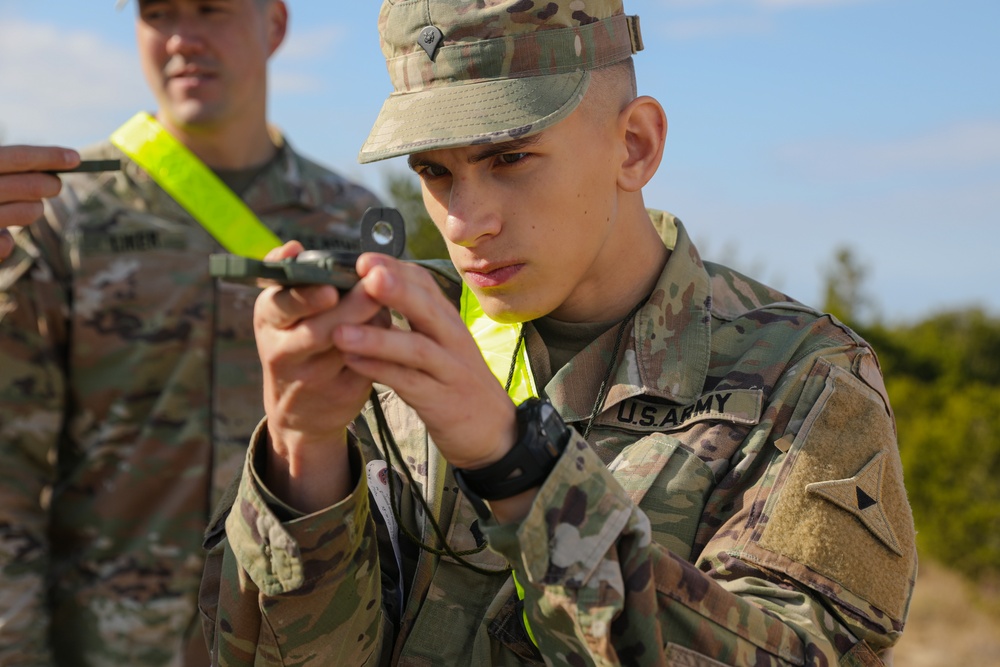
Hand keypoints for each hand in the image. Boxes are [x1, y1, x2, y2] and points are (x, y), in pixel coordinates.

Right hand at [0, 145, 79, 258]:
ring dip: (32, 209)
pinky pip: (4, 244)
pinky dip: (5, 241)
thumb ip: (2, 176)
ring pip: (26, 213)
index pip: (15, 157)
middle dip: (47, 184)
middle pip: (27, 185)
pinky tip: (0, 235)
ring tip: (31, 206)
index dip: (48, 156)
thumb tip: (48, 177)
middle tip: (55, 185)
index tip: (76, 158)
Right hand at [254, 241, 388, 511]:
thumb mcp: (284, 312)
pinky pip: (367, 365)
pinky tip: (396, 334)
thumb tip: (294, 247)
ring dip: (373, 325)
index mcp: (269, 321)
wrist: (300, 407)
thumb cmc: (296, 341)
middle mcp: (283, 352)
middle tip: (376, 288)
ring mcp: (312, 378)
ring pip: (348, 348)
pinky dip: (383, 347)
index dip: (307, 297)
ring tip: (390, 305)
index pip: (281, 305)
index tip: (331, 289)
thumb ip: (293, 279)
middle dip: (351, 308)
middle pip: (319, 330)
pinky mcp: (341, 395)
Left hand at [334, 254, 517, 471]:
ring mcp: (449, 371)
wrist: (495, 432)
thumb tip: (378, 288)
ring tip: (340, 329)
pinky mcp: (442, 402)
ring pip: (416, 348)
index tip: (363, 258)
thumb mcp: (442, 345)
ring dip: (378, 337)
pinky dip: (380, 372)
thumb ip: (417, 319)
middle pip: (426, 308)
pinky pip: (409, 383)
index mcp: (449, 322)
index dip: (396, 269)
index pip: (426, 285)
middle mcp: (453, 340)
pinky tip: (353, 364)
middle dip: (394, 289)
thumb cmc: (457, 383)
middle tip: (363, 273)